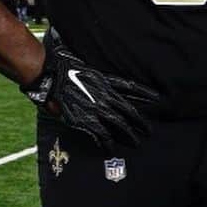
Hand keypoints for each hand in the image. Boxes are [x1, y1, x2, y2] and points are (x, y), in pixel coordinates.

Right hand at [21, 27, 158, 149]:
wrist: (49, 75)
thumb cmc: (62, 64)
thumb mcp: (82, 60)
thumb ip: (92, 66)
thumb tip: (94, 58)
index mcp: (105, 81)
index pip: (130, 87)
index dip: (145, 93)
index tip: (158, 97)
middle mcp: (104, 95)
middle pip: (129, 111)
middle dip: (141, 122)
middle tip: (149, 131)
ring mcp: (96, 108)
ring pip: (119, 125)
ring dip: (129, 135)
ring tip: (137, 143)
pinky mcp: (85, 120)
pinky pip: (101, 134)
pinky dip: (107, 142)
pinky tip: (111, 148)